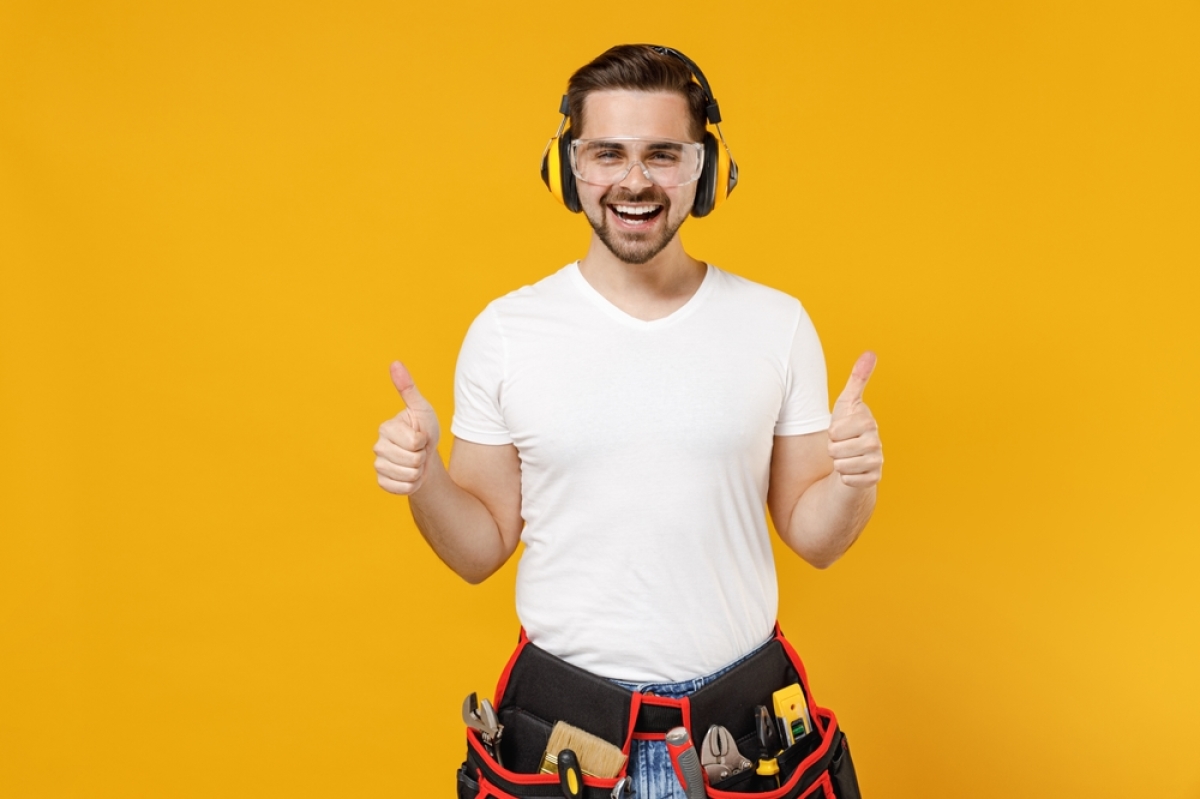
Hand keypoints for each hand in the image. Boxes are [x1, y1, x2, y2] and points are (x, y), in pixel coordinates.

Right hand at [374, 361, 441, 494]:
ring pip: (408, 475)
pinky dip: (412, 485)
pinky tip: (410, 475)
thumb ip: (408, 388)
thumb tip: (395, 362)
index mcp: (386, 428)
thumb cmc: (424, 430)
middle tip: (419, 451)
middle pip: (411, 459)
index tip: (421, 436)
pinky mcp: (382, 482)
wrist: (425, 457)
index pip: (414, 442)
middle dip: (422, 457)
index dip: (424, 441)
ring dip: (418, 471)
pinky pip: (402, 488)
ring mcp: (378, 465)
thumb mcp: (421, 409)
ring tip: (416, 462)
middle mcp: (378, 446)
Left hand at [828, 352, 882, 487]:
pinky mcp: (874, 480)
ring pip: (841, 466)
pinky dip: (845, 477)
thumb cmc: (847, 428)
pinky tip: (852, 471)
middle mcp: (877, 442)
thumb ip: (858, 379)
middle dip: (833, 449)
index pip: (834, 432)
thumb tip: (871, 353)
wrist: (854, 457)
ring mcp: (878, 462)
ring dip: (838, 463)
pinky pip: (848, 480)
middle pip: (836, 450)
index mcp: (869, 422)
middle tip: (842, 445)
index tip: (841, 431)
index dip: (832, 433)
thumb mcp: (847, 402)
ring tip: (846, 457)